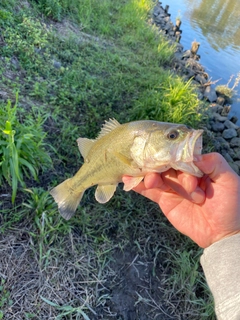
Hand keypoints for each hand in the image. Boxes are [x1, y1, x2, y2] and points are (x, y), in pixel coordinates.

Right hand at [122, 153, 239, 247]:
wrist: (222, 234)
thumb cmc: (230, 205)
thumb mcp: (229, 180)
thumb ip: (215, 163)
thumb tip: (193, 156)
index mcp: (198, 166)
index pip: (182, 155)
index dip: (175, 155)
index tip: (171, 158)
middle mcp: (183, 174)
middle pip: (166, 163)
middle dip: (160, 165)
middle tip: (157, 171)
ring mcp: (172, 187)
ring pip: (156, 175)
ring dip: (149, 174)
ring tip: (150, 179)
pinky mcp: (164, 200)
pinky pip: (150, 191)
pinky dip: (138, 185)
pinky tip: (128, 179)